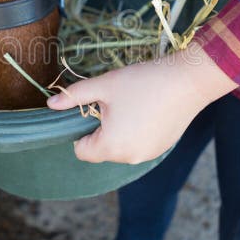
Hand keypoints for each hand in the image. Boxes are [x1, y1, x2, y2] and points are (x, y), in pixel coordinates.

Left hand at [47, 43, 237, 163]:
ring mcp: (148, 156)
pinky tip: (147, 110)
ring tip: (132, 105)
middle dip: (101, 130)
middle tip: (113, 103)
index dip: (80, 131)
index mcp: (111, 146)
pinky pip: (138, 145)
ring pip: (120, 148)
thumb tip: (50, 104)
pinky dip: (137, 132)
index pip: (81, 151)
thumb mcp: (104, 85)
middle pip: (101, 150)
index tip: (92, 109)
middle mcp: (129, 158)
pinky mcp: (162, 149)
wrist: (188, 81)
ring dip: (119, 131)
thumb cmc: (142, 82)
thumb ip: (74, 96)